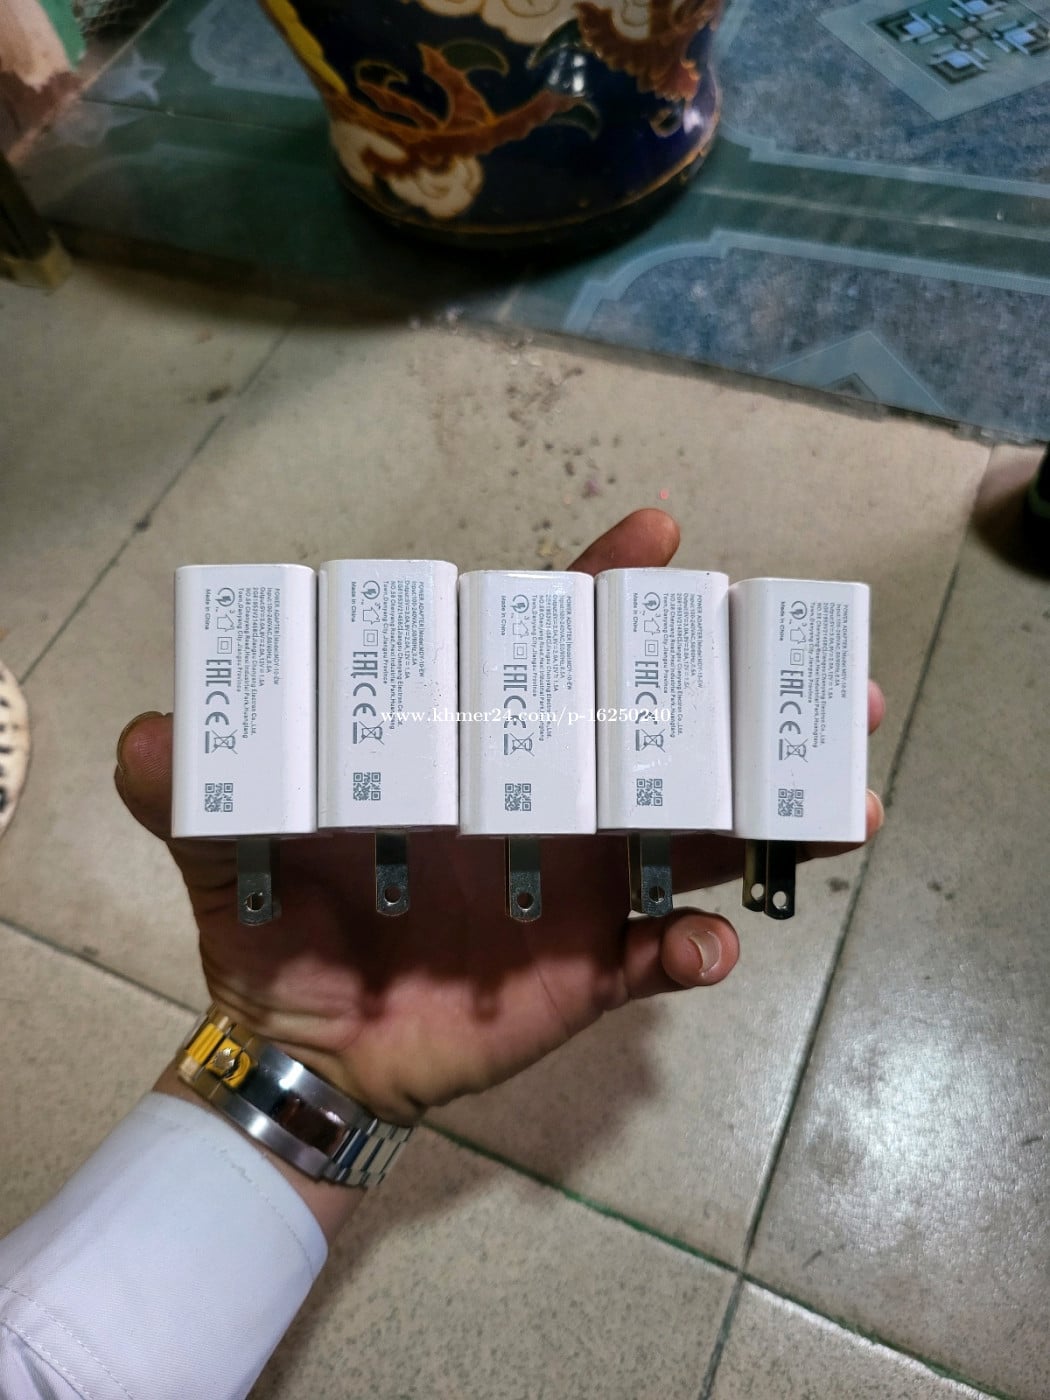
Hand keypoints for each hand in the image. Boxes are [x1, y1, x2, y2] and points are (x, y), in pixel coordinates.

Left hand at [116, 511, 884, 1124]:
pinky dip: (692, 951)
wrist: (306, 1051)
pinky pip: (662, 957)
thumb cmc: (278, 929)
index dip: (604, 592)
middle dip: (747, 699)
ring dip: (771, 818)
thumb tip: (140, 735)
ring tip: (842, 804)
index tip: (658, 537)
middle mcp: (547, 801)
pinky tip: (708, 948)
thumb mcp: (222, 847)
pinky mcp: (590, 973)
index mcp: (476, 748)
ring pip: (696, 836)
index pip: (549, 652)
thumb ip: (181, 788)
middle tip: (830, 679)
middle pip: (661, 731)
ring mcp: (581, 886)